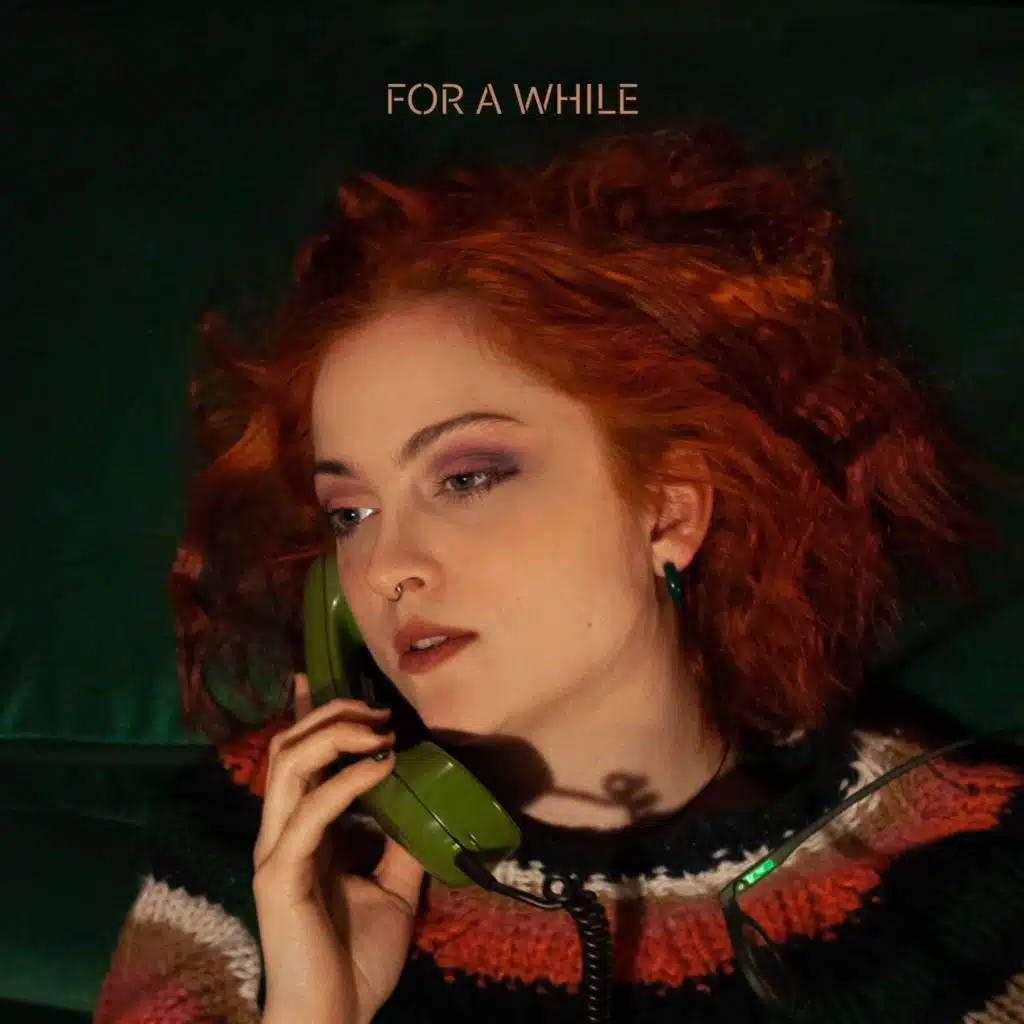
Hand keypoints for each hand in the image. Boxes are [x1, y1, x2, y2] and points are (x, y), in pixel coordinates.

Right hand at [253, 673, 425, 1023]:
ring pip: (288, 765)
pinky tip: (382, 766)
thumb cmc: (355, 961)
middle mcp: (281, 834)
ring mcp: (276, 851)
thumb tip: (421, 802)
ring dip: (335, 734)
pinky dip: (347, 781)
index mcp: (301, 833)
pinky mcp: (280, 874)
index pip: (296, 758)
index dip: (305, 713)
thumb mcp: (391, 889)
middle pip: (286, 747)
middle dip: (330, 715)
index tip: (318, 674)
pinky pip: (311, 812)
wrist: (334, 1021)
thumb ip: (397, 843)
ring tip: (379, 728)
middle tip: (377, 708)